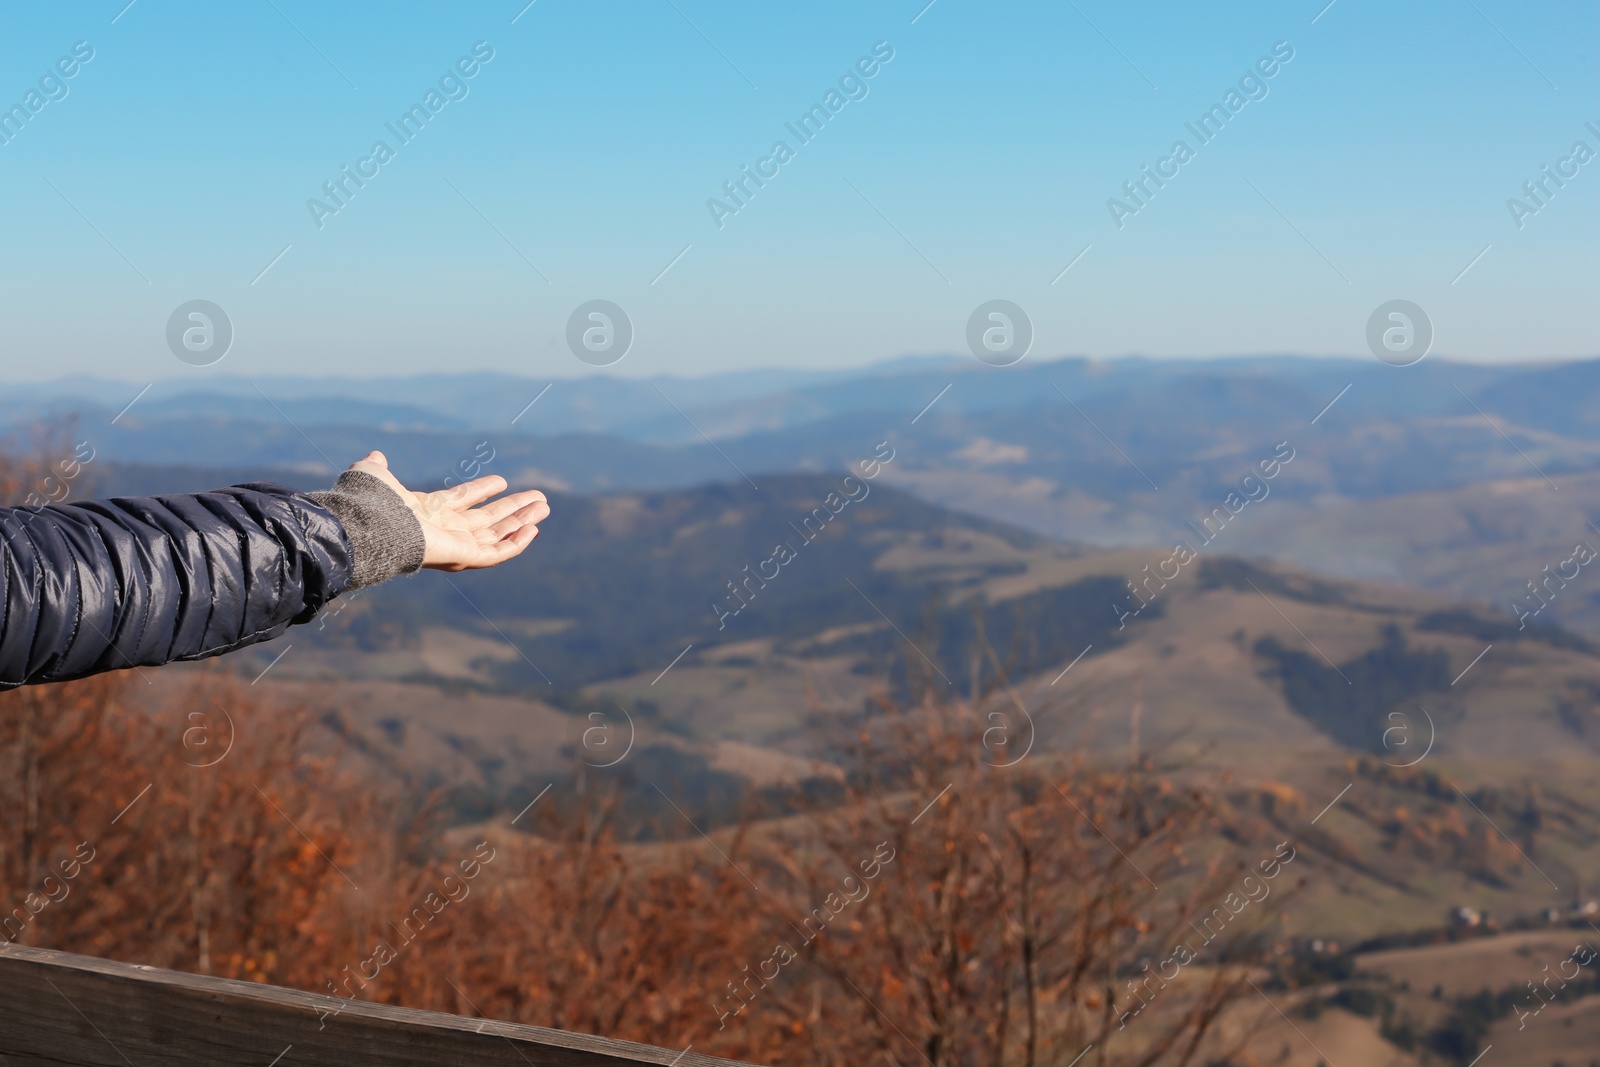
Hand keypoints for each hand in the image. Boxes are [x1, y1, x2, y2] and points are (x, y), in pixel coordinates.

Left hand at [346, 451, 549, 570]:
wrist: (374, 526)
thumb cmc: (372, 503)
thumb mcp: (373, 476)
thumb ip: (377, 467)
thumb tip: (374, 457)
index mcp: (428, 511)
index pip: (462, 500)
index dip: (482, 490)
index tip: (501, 481)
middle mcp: (445, 530)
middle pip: (488, 519)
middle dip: (513, 508)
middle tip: (539, 497)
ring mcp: (457, 544)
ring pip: (498, 534)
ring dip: (522, 520)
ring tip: (544, 506)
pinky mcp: (466, 556)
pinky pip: (497, 552)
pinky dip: (516, 542)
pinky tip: (533, 528)